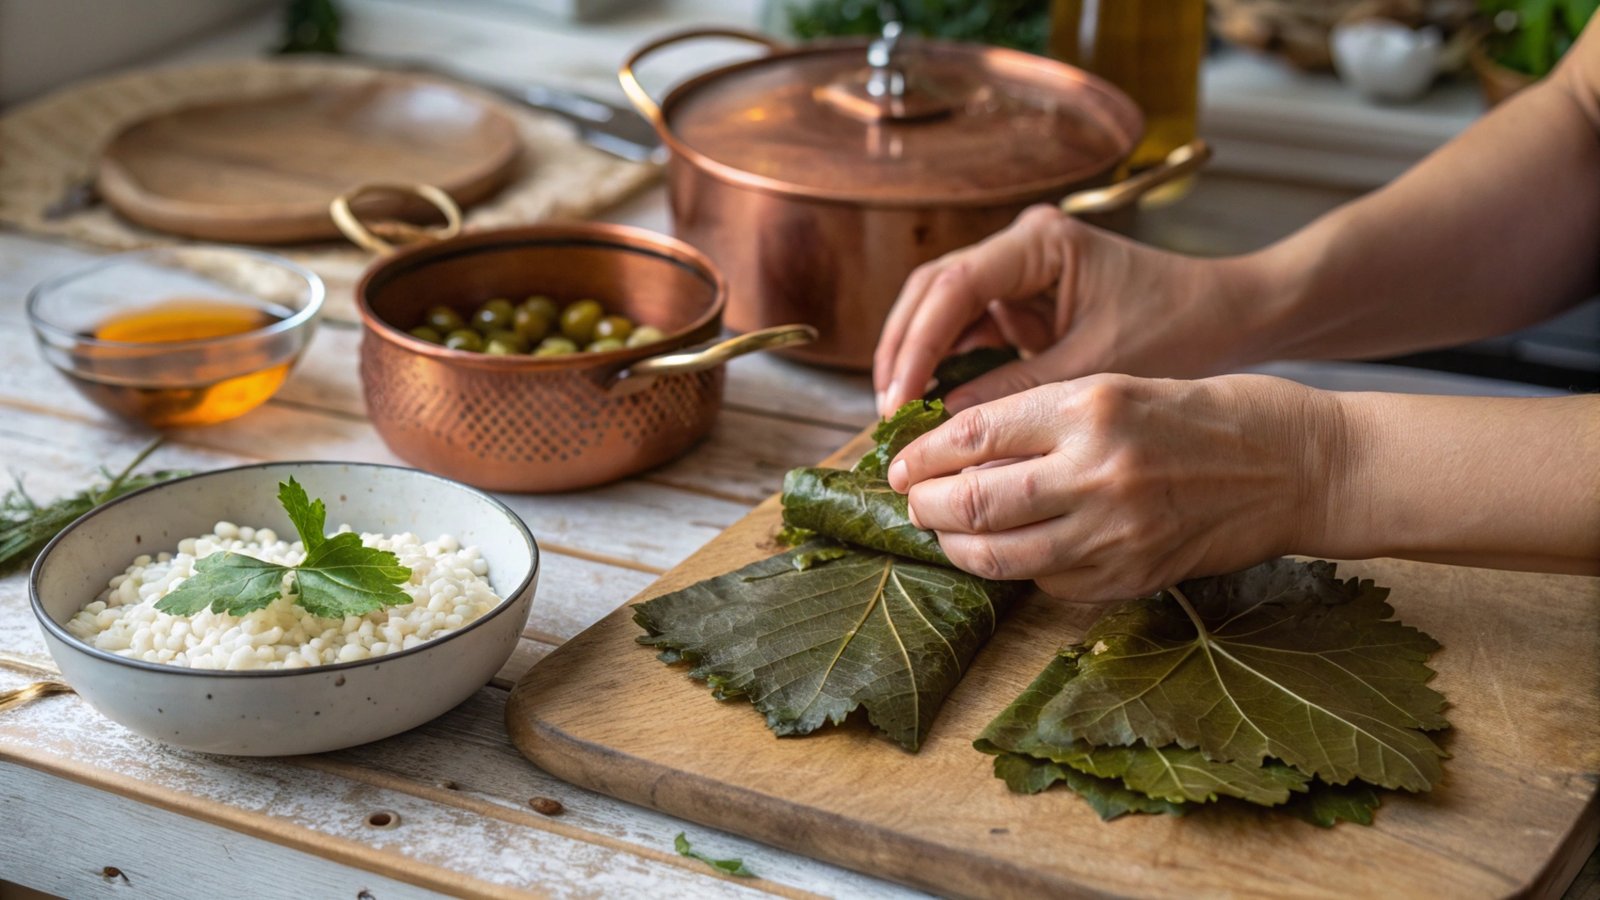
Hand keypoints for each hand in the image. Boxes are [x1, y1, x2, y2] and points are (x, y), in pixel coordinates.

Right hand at [872, 205, 1267, 418]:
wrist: (1229, 317)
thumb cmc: (1176, 330)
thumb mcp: (1094, 368)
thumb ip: (1017, 388)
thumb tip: (944, 423)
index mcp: (1040, 242)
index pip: (953, 286)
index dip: (917, 345)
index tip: (900, 399)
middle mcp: (1019, 247)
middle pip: (931, 291)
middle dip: (903, 351)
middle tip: (888, 411)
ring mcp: (1017, 273)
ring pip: (940, 311)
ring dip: (918, 360)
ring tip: (901, 417)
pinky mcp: (1021, 303)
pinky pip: (967, 331)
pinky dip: (946, 368)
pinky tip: (932, 408)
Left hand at [886, 374, 1338, 601]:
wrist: (1295, 464)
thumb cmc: (1203, 414)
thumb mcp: (1117, 386)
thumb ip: (1038, 419)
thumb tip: (956, 452)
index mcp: (1089, 406)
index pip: (972, 434)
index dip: (922, 454)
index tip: (900, 464)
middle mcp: (1096, 470)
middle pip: (971, 501)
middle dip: (923, 507)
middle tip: (909, 504)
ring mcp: (1114, 531)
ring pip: (997, 554)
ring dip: (956, 548)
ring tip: (943, 534)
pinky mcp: (1131, 576)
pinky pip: (1046, 580)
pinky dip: (1017, 568)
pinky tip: (1012, 550)